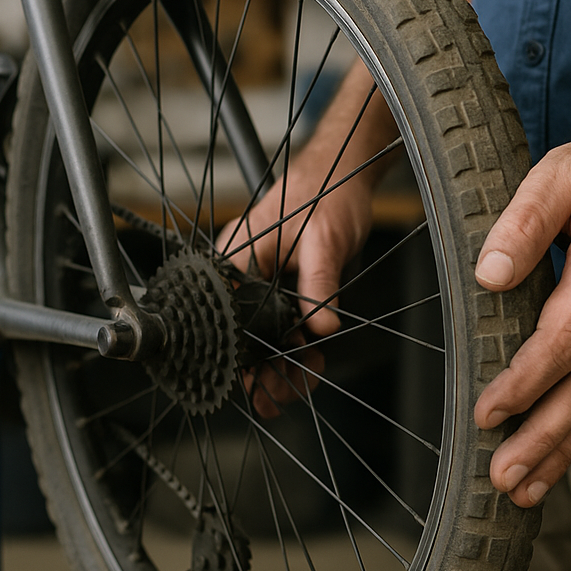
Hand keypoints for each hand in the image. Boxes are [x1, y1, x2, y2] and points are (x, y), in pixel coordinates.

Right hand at [218, 145, 373, 417]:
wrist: (343, 171)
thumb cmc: (325, 191)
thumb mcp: (324, 239)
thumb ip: (319, 283)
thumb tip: (322, 325)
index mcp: (237, 259)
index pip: (227, 319)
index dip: (240, 357)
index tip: (255, 386)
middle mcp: (244, 275)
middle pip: (244, 335)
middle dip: (263, 370)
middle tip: (280, 399)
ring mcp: (264, 283)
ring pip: (265, 335)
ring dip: (283, 363)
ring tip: (302, 384)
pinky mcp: (285, 288)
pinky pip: (285, 326)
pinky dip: (297, 347)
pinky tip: (311, 363)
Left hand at [474, 67, 570, 506]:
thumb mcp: (559, 174)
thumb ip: (523, 222)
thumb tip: (490, 274)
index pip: (565, 338)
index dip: (526, 380)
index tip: (488, 411)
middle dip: (545, 438)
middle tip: (504, 477)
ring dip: (562, 449)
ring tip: (522, 489)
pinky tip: (552, 462)